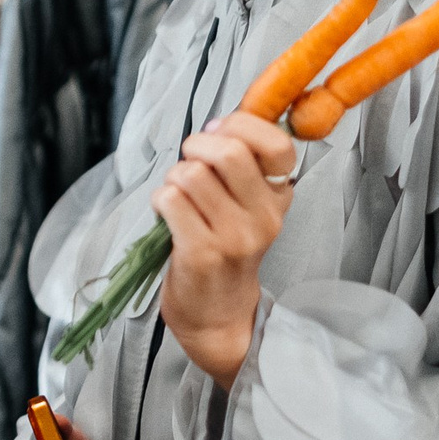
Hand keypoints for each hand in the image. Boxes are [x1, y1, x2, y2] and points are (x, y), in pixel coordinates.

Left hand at [153, 111, 295, 391]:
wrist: (218, 315)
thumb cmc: (223, 249)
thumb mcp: (246, 206)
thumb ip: (242, 163)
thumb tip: (219, 124)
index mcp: (278, 198)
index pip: (277, 144)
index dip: (240, 126)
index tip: (219, 135)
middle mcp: (263, 217)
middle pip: (229, 152)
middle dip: (196, 146)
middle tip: (190, 162)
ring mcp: (234, 237)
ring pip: (192, 174)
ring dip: (173, 178)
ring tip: (178, 197)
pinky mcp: (202, 253)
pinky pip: (170, 200)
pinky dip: (160, 200)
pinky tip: (166, 216)